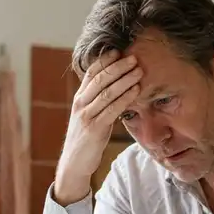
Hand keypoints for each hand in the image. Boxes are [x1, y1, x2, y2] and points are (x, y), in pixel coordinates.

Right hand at [53, 50, 141, 204]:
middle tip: (134, 58)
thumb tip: (114, 86)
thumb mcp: (89, 116)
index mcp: (79, 98)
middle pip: (100, 79)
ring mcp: (86, 115)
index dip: (105, 61)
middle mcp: (80, 103)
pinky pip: (112, 108)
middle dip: (118, 67)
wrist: (74, 162)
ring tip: (139, 71)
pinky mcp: (94, 128)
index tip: (119, 51)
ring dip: (125, 79)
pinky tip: (136, 90)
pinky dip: (125, 97)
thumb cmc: (86, 138)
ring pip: (107, 92)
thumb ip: (98, 101)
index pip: (91, 73)